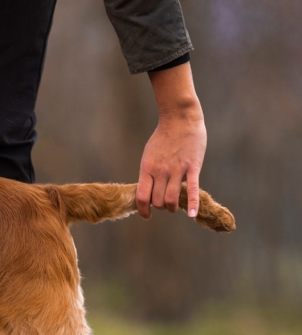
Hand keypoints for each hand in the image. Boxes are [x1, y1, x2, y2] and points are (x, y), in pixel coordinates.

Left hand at [137, 62, 206, 219]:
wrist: (180, 119)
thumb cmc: (164, 137)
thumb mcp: (149, 154)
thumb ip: (149, 172)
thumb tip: (148, 189)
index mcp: (147, 168)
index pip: (141, 197)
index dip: (142, 210)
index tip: (146, 215)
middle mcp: (160, 171)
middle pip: (157, 201)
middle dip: (160, 207)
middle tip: (164, 204)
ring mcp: (176, 170)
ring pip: (171, 199)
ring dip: (172, 207)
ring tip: (173, 207)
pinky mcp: (192, 167)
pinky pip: (192, 190)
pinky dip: (191, 204)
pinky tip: (191, 215)